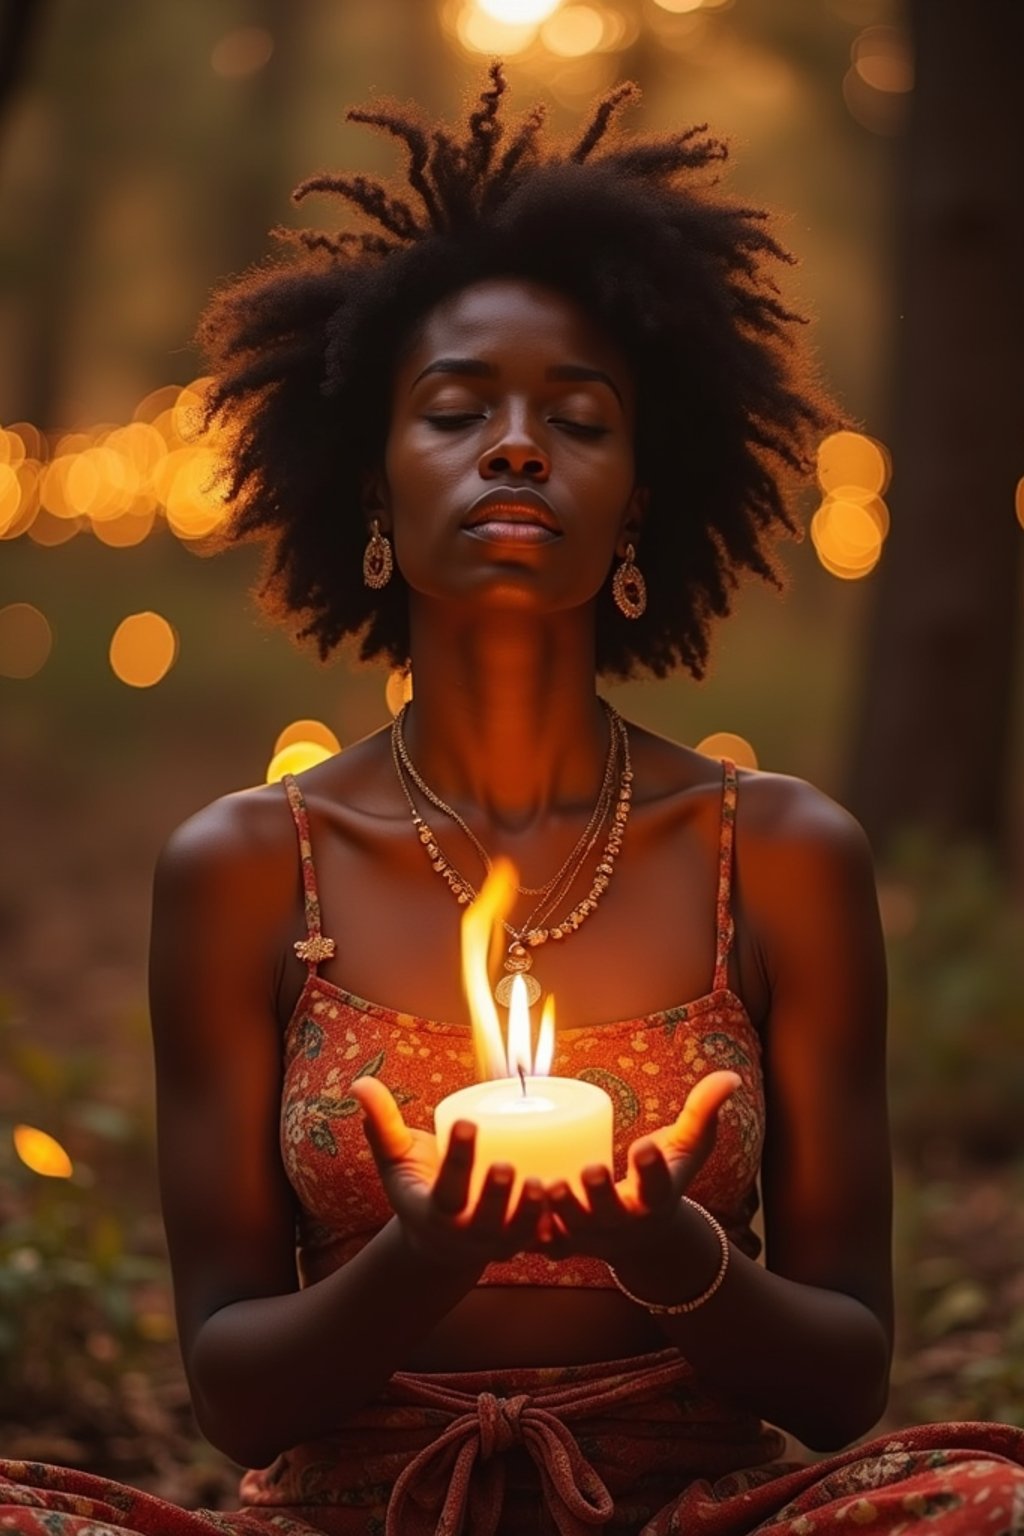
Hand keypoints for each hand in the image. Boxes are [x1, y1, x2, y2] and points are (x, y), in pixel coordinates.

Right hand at [350, 1077, 546, 1268]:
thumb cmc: (419, 1186)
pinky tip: (572, 1202)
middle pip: (483, 1220)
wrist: (438, 1244)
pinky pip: (542, 1242)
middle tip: (508, 1165)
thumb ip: (382, 1123)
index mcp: (432, 1210)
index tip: (467, 1124)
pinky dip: (557, 1228)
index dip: (457, 1157)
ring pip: (517, 1235)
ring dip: (531, 1214)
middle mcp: (464, 1233)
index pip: (445, 1187)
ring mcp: (495, 1244)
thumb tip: (359, 1083)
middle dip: (495, 1196)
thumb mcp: (396, 1160)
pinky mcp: (521, 1245)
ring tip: (545, 1183)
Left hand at [540, 1069, 741, 1264]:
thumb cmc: (664, 1177)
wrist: (644, 1237)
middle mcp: (624, 1222)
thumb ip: (703, 1112)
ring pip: (573, 1230)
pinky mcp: (565, 1243)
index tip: (646, 1146)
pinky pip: (546, 1243)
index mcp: (655, 1199)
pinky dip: (532, 1235)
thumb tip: (730, 1076)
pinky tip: (513, 1216)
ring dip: (560, 1212)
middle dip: (599, 1195)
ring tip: (545, 1184)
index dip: (652, 1169)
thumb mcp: (688, 1148)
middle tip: (590, 1170)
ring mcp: (593, 1237)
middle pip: (610, 1214)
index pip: (658, 1186)